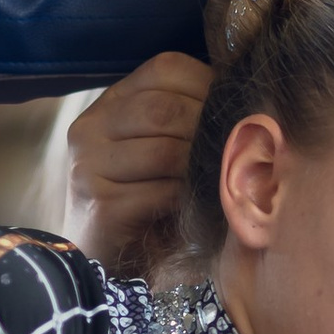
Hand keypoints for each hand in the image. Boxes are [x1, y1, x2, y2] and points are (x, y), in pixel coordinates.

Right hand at [65, 51, 211, 273]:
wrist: (111, 265)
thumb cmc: (150, 202)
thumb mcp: (165, 149)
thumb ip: (188, 117)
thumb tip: (245, 96)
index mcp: (110, 103)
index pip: (165, 67)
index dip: (207, 85)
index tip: (230, 112)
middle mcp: (90, 127)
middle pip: (165, 108)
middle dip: (207, 130)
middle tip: (232, 153)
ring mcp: (88, 166)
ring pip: (165, 150)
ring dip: (199, 167)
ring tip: (216, 181)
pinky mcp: (99, 205)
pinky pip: (160, 192)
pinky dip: (187, 199)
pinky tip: (194, 207)